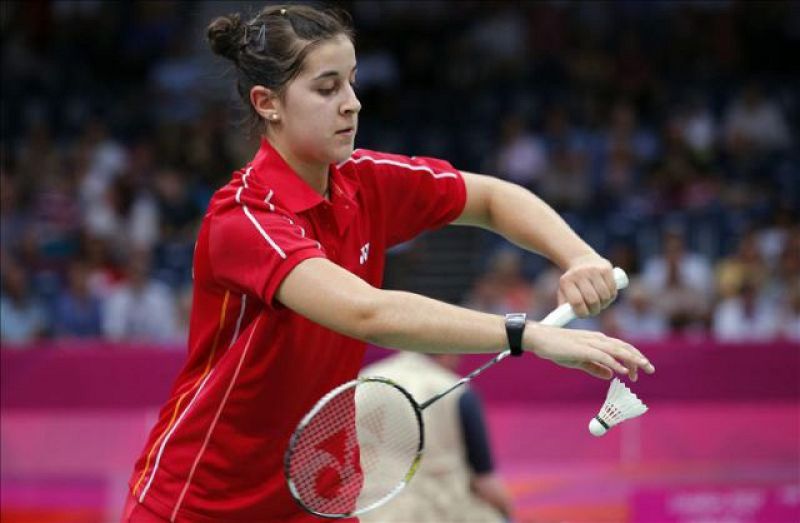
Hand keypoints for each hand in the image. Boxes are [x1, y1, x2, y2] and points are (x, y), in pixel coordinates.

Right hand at [526, 323, 654, 380]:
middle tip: (650, 369)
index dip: (632, 358)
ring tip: (643, 368)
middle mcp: (597, 339)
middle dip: (638, 358)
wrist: (541, 339)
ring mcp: (591, 343)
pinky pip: (603, 356)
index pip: (621, 347)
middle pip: (623, 347)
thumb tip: (611, 375)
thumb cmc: (558, 348)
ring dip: (632, 359)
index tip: (638, 372)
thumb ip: (595, 367)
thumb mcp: (579, 360)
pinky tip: (622, 370)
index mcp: (597, 341)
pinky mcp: (583, 349)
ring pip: (617, 350)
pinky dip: (615, 362)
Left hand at [558, 254, 616, 316]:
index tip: (584, 315)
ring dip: (604, 303)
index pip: (576, 302)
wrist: (583, 260)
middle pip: (592, 299)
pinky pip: (612, 288)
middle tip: (594, 311)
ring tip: (600, 304)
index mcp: (566, 281)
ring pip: (604, 295)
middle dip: (594, 310)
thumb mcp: (563, 291)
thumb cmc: (572, 282)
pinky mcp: (606, 269)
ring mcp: (593, 270)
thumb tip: (564, 319)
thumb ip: (563, 305)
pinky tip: (607, 297)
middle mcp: (579, 274)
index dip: (582, 312)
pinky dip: (611, 296)